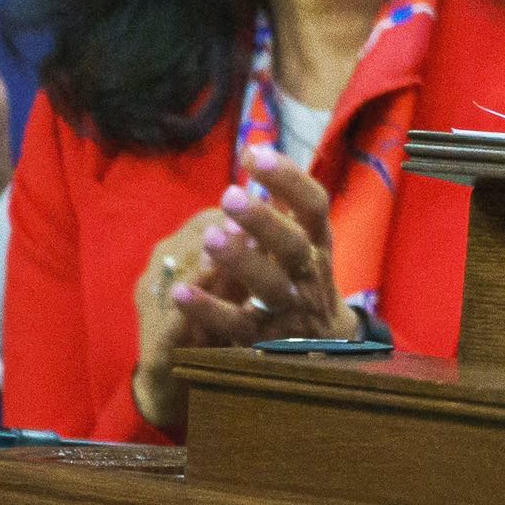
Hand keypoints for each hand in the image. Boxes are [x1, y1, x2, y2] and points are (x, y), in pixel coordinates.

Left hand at [127, 146, 342, 431]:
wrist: (324, 350)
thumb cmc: (303, 280)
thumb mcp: (308, 243)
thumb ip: (286, 208)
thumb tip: (256, 154)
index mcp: (320, 244)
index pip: (314, 206)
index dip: (290, 179)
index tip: (256, 154)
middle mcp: (309, 274)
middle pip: (294, 246)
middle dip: (265, 220)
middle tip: (230, 195)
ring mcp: (287, 310)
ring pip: (269, 286)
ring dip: (241, 260)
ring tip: (210, 236)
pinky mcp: (261, 340)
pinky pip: (234, 324)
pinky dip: (208, 309)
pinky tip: (180, 291)